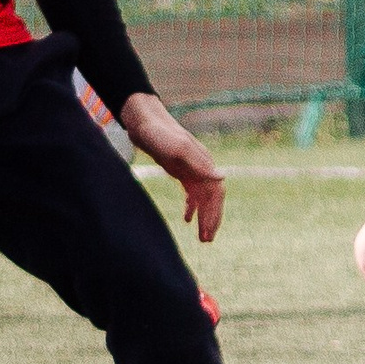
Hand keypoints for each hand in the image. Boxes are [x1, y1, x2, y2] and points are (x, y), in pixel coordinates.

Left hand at [122, 93, 224, 240]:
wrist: (143, 122)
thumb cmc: (159, 134)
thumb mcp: (178, 149)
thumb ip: (199, 163)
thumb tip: (222, 177)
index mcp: (203, 163)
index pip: (216, 193)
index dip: (214, 214)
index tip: (208, 233)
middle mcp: (201, 167)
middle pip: (212, 198)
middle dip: (211, 220)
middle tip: (206, 241)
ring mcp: (191, 169)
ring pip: (203, 197)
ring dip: (204, 216)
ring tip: (201, 236)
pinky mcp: (181, 170)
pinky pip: (192, 193)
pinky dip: (192, 207)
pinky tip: (187, 219)